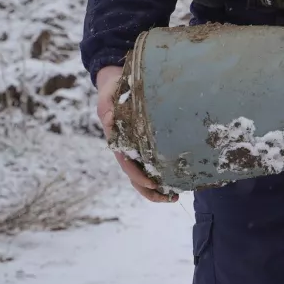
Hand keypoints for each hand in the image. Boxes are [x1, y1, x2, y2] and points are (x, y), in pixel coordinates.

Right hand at [96, 65, 177, 202]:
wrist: (115, 85)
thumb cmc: (113, 91)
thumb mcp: (108, 97)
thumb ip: (108, 108)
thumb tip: (110, 119)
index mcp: (118, 141)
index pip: (127, 164)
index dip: (138, 176)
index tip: (152, 183)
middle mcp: (126, 150)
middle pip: (135, 177)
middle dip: (150, 190)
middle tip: (170, 198)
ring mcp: (134, 150)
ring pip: (143, 175)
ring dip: (157, 189)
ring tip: (175, 197)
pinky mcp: (143, 146)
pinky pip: (150, 165)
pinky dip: (161, 176)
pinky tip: (176, 182)